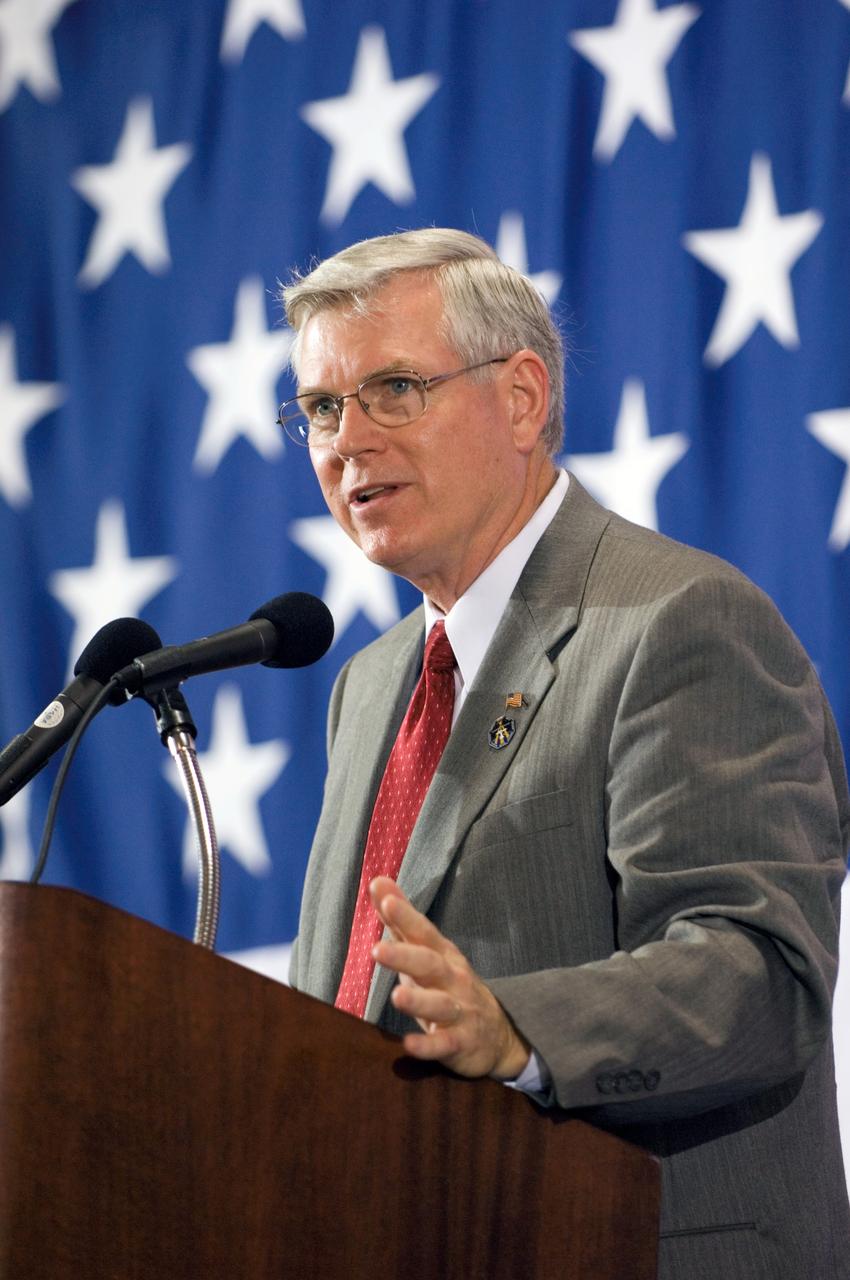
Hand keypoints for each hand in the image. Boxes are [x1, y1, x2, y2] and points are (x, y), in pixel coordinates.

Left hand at [369, 876, 530, 1079]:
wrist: (497, 1034)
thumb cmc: (449, 985)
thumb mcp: (428, 952)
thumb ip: (401, 921)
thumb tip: (377, 882)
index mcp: (442, 955)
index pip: (422, 931)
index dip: (405, 916)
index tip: (385, 898)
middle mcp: (453, 979)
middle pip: (430, 964)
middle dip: (405, 956)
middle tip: (377, 950)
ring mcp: (460, 1011)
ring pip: (439, 1004)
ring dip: (418, 1000)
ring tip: (396, 996)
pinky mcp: (461, 1043)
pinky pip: (445, 1045)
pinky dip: (428, 1045)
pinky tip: (408, 1044)